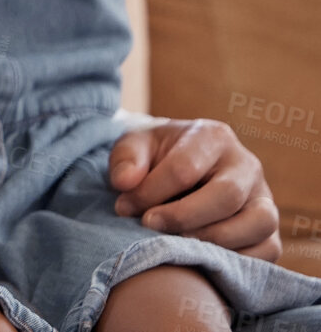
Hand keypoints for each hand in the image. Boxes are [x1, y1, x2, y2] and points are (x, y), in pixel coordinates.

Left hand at [110, 118, 281, 259]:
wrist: (177, 168)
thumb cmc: (154, 157)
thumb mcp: (134, 146)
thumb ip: (126, 159)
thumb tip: (125, 183)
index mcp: (213, 136)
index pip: (186, 167)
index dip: (152, 192)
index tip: (125, 207)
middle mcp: (246, 165)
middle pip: (227, 195)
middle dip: (183, 217)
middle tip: (150, 226)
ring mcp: (264, 197)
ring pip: (259, 222)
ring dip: (216, 240)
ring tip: (180, 245)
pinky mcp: (269, 228)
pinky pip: (269, 248)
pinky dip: (240, 259)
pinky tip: (204, 258)